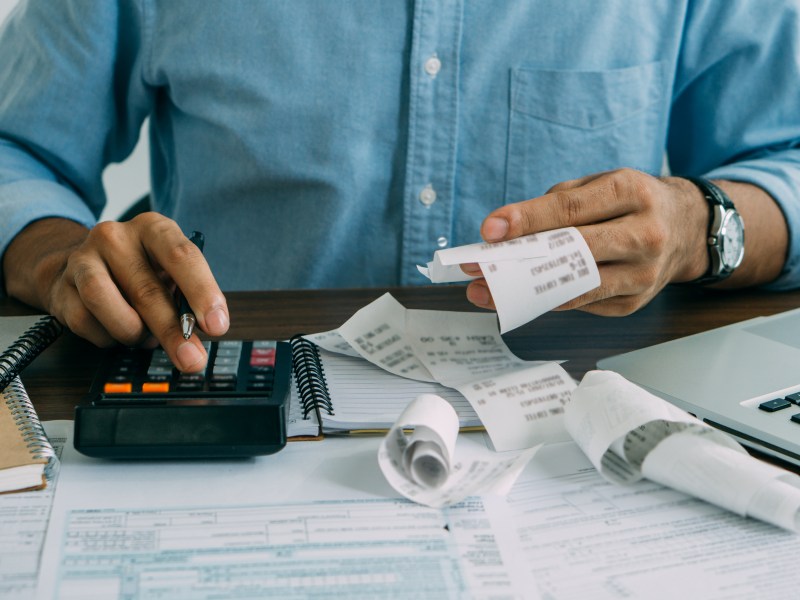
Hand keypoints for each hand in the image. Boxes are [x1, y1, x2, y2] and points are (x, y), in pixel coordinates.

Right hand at [3, 213, 228, 370]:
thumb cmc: (140, 272)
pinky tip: (117, 332)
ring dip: (133, 333)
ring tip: (145, 338)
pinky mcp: (61, 286)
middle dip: (173, 332)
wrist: (82, 266)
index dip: (202, 293)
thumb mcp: (170, 275)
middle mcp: (116, 237)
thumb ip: (187, 299)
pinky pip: (86, 323)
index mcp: (154, 229)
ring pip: (108, 306)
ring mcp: (83, 259)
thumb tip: (202, 333)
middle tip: (191, 359)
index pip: (182, 256)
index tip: (217, 325)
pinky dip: (108, 337)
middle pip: (147, 290)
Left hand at [463, 169, 709, 315]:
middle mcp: (644, 235)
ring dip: (525, 293)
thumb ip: (555, 203)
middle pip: (573, 253)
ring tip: (486, 293)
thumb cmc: (630, 203)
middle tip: (478, 269)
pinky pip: (581, 305)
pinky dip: (547, 301)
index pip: (571, 209)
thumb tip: (505, 234)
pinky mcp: (633, 303)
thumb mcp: (600, 184)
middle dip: (519, 262)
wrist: (687, 229)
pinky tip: (519, 298)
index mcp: (633, 192)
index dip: (527, 220)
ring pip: (575, 289)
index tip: (489, 230)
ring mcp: (642, 275)